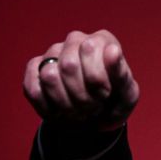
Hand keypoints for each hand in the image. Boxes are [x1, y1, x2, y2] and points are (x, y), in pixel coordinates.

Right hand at [23, 30, 139, 131]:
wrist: (96, 119)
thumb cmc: (114, 103)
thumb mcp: (127, 95)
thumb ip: (122, 74)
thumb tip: (112, 50)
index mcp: (102, 40)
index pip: (90, 50)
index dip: (98, 82)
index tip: (106, 95)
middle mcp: (75, 40)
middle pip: (68, 65)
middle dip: (82, 96)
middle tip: (92, 107)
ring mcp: (53, 52)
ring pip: (49, 76)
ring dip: (65, 104)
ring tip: (78, 110)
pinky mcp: (35, 68)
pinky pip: (33, 87)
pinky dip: (47, 107)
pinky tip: (60, 111)